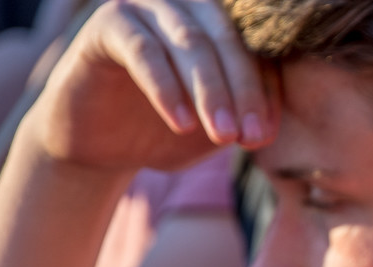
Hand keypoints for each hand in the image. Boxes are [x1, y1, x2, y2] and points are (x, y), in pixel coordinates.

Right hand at [23, 0, 277, 172]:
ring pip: (188, 42)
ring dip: (209, 91)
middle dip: (241, 91)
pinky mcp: (109, 23)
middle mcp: (187, 5)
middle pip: (226, 41)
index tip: (265, 135)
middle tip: (249, 137)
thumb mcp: (214, 131)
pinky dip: (165, 88)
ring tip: (222, 135)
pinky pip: (143, 50)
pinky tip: (180, 124)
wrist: (101, 147)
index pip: (254, 52)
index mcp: (220, 25)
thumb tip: (271, 127)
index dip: (263, 93)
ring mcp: (147, 8)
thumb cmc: (166, 133)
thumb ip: (243, 122)